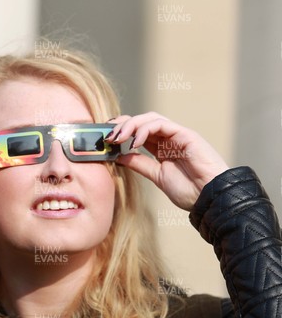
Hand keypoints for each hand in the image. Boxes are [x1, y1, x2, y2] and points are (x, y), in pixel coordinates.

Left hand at [107, 113, 228, 210]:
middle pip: (141, 121)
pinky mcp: (185, 134)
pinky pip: (161, 124)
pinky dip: (145, 129)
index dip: (122, 131)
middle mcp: (169, 138)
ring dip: (131, 125)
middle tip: (108, 136)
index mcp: (162, 148)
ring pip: (149, 118)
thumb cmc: (190, 190)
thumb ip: (140, 164)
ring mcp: (177, 134)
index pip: (138, 132)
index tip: (106, 138)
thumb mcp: (157, 176)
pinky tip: (135, 142)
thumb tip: (120, 156)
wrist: (210, 199)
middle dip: (122, 125)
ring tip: (118, 138)